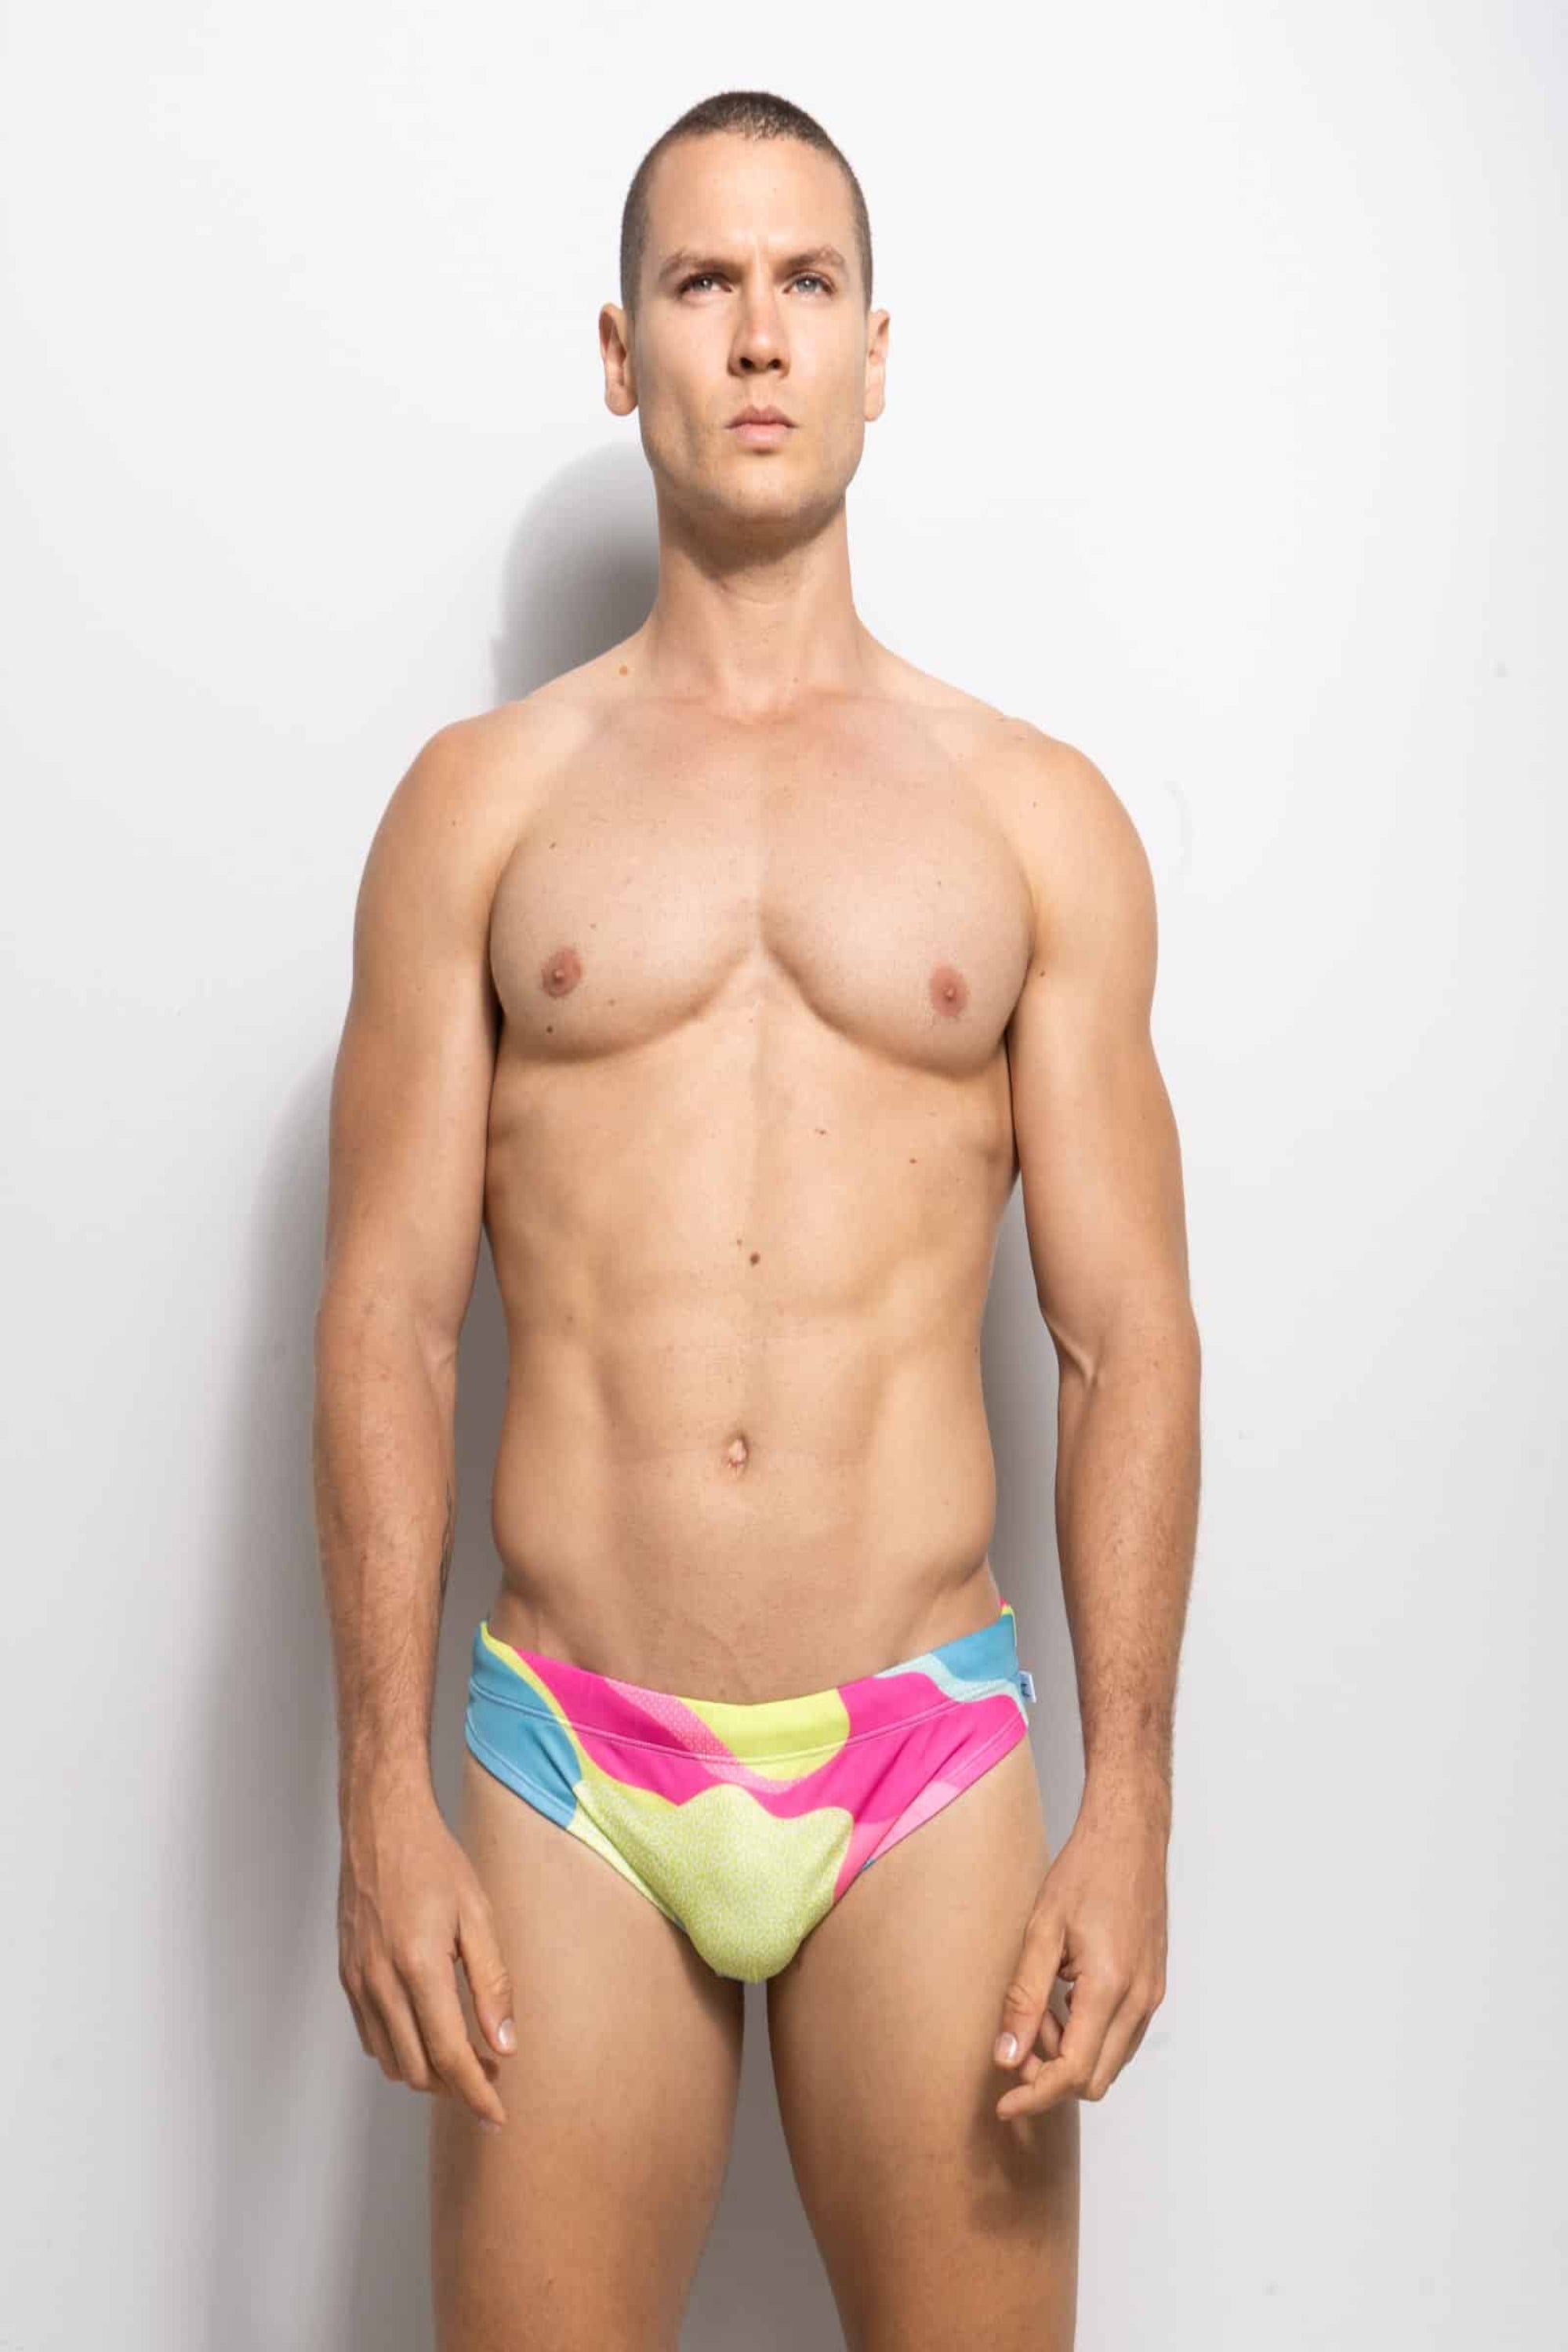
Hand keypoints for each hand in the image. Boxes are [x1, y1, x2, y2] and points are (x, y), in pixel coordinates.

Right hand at [337, 1768, 515, 2128]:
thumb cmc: (435, 1862)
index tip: (498, 2115)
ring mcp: (357, 1982)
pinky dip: (401, 2050)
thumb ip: (493, 1983)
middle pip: (418, 2070)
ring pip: (391, 2061)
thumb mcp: (478, 1916)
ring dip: (428, 2073)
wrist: (381, 1826)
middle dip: (456, 2087)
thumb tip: (505, 2045)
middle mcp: (380, 1982)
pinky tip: (428, 2032)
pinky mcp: (347, 1977)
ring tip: (465, 2057)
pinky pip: (371, 2037)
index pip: (449, 2055)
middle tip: (491, 2074)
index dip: (476, 2093)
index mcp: (418, 1965)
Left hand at [991, 1793, 1168, 2120]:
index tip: (1003, 2104)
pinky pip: (1121, 2036)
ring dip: (1069, 2053)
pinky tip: (1063, 1998)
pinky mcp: (1153, 1987)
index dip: (1034, 2096)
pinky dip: (1088, 2035)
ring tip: (1039, 2006)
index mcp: (1110, 1987)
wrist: (1129, 1837)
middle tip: (1017, 2038)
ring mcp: (1152, 1995)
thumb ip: (1023, 1997)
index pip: (1072, 2072)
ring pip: (1109, 2061)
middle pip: (1095, 2079)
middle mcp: (1140, 2000)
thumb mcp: (1041, 1931)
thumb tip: (1006, 2056)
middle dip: (1050, 2075)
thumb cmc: (1085, 1872)